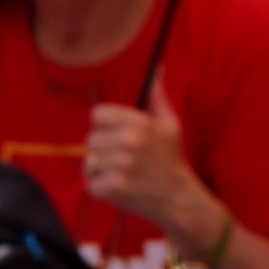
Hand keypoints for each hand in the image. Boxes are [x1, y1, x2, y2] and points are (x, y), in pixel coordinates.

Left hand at [81, 97, 219, 251]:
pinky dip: (101, 191)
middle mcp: (130, 141)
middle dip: (102, 152)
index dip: (105, 128)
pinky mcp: (116, 188)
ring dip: (100, 173)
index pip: (97, 115)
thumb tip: (158, 69)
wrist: (180, 199)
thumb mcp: (170, 125)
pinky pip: (91, 185)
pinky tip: (119, 190)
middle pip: (90, 140)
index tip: (118, 138)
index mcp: (140, 122)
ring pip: (89, 164)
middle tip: (122, 162)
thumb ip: (158, 97)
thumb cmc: (172, 160)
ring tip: (121, 176)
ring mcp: (122, 165)